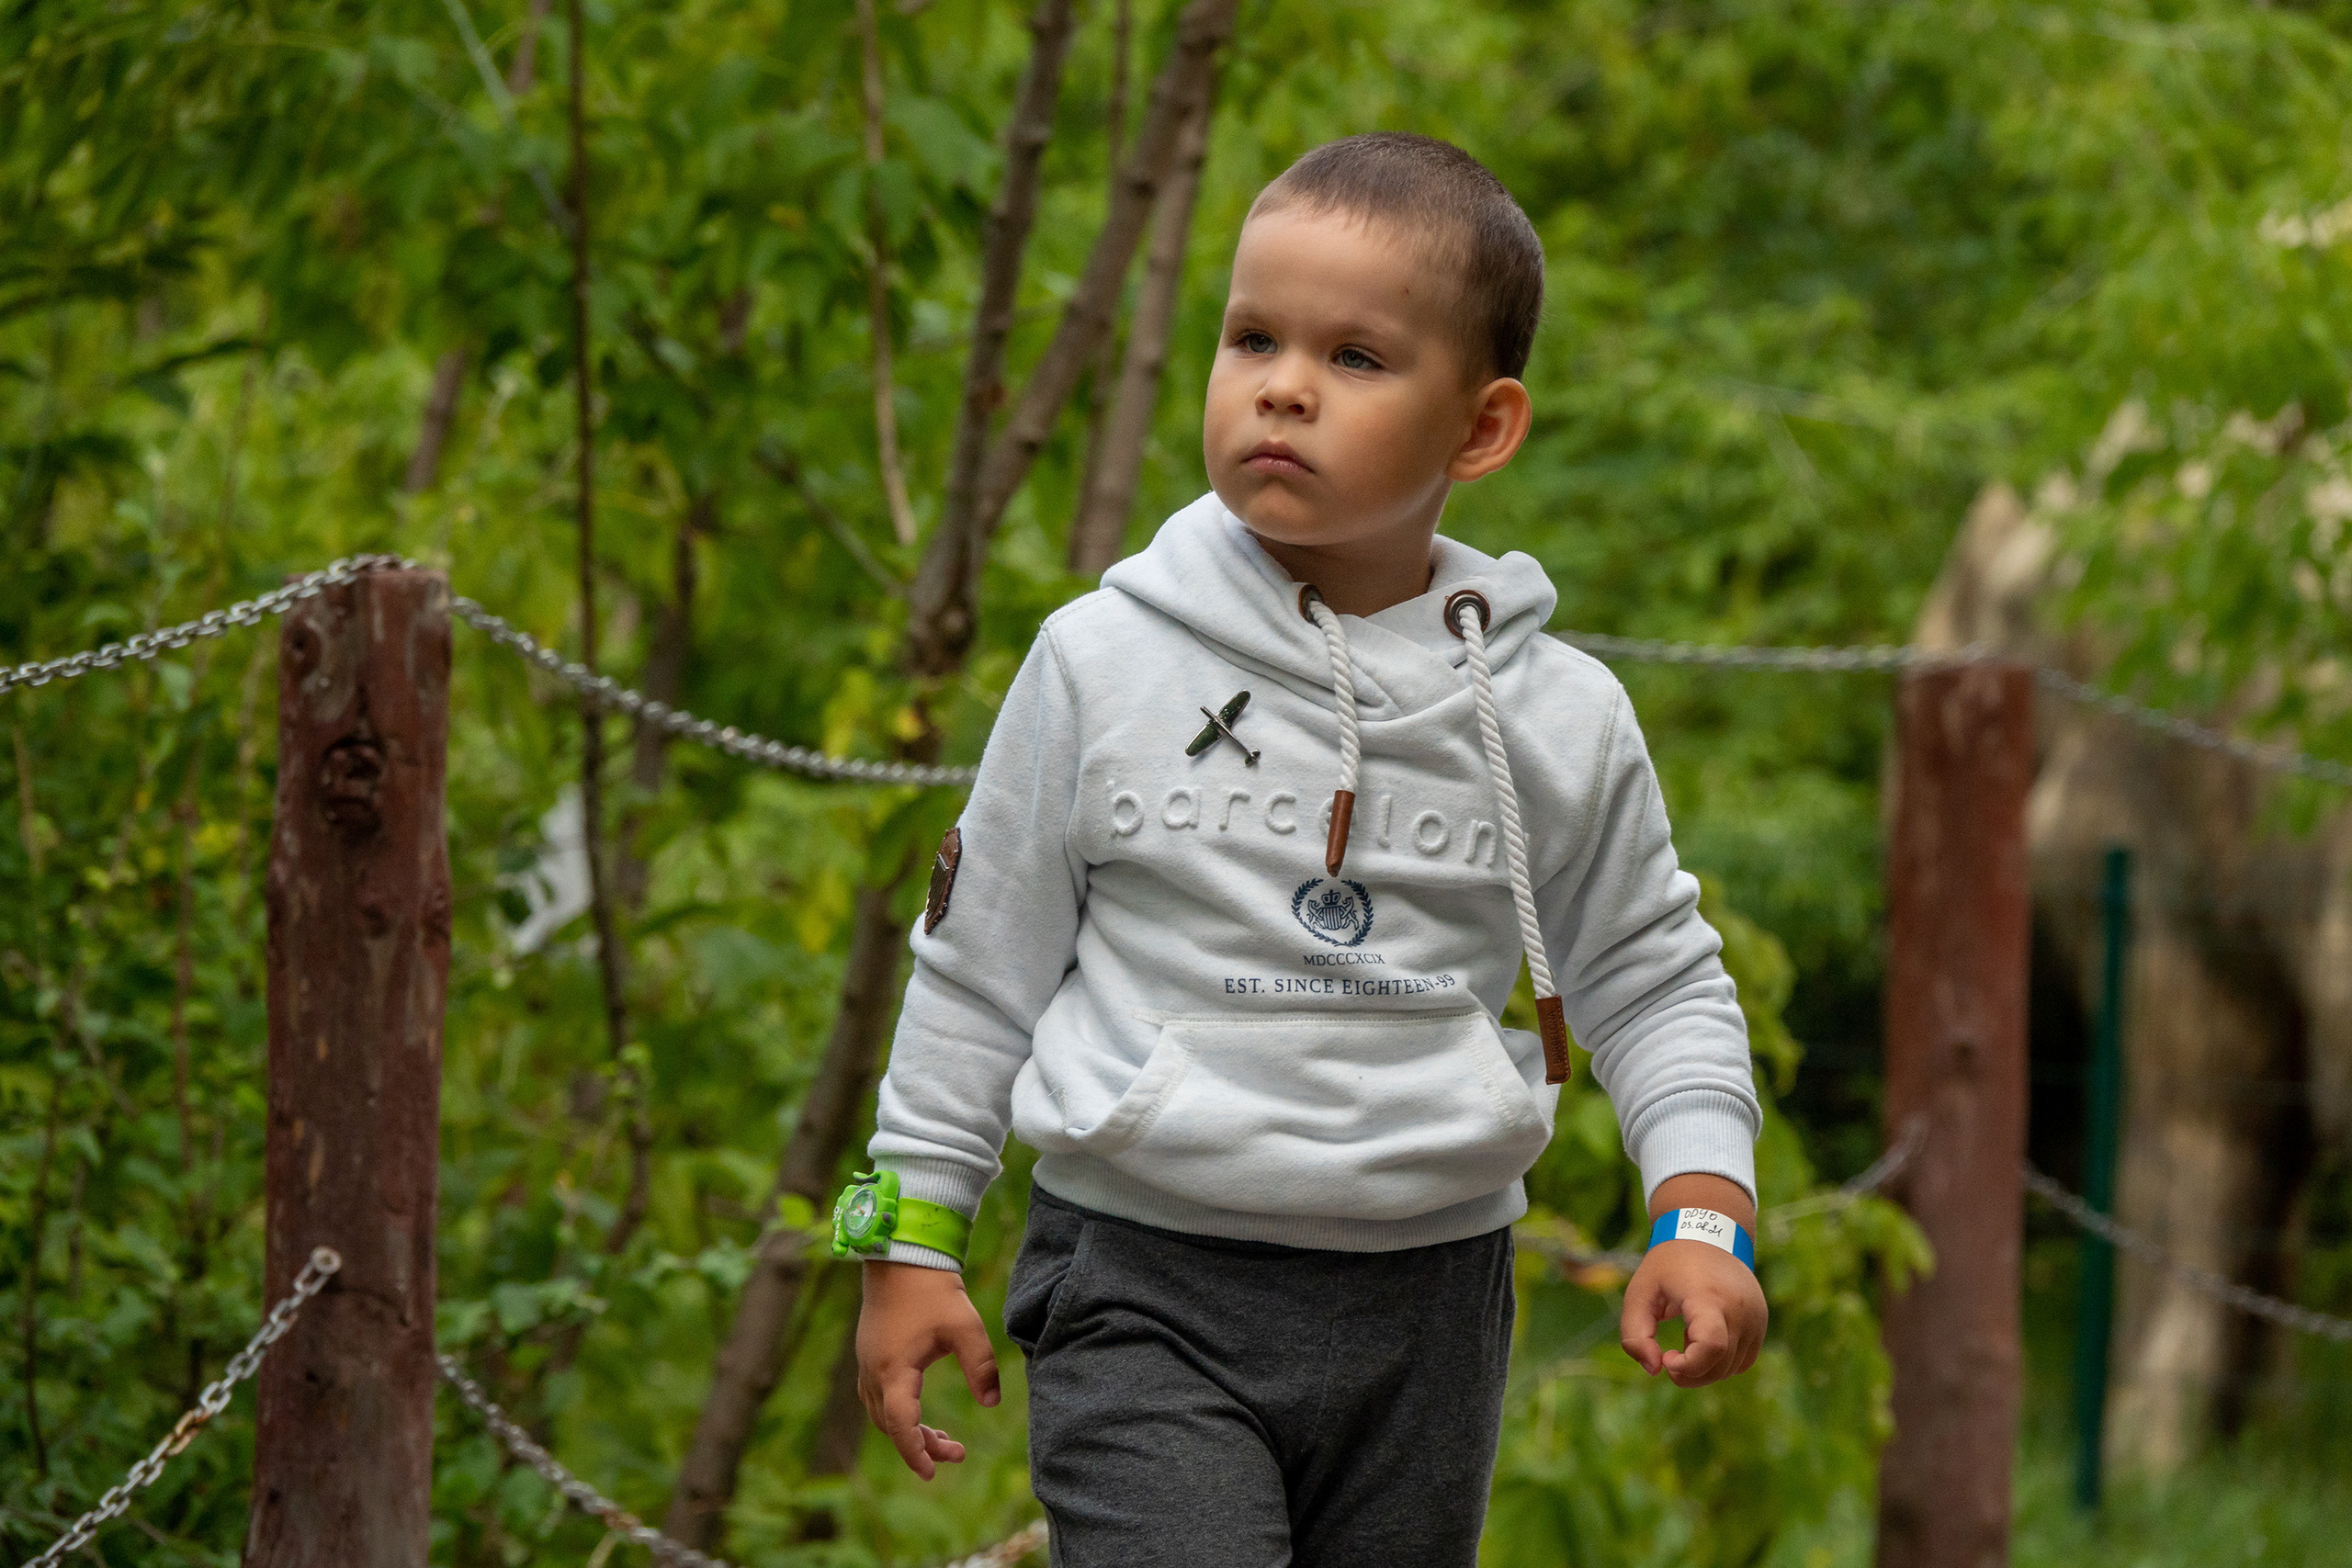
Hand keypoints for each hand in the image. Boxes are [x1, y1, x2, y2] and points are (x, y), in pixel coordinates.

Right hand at [856, 1260, 1001, 1477]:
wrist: (901, 1255)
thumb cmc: (933, 1289)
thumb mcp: (965, 1327)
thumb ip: (981, 1366)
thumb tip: (992, 1403)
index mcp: (894, 1371)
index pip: (901, 1427)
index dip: (916, 1454)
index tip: (933, 1474)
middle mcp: (873, 1373)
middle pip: (891, 1426)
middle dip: (921, 1446)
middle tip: (957, 1453)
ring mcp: (866, 1363)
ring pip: (882, 1414)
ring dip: (909, 1430)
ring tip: (944, 1438)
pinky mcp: (869, 1353)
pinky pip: (878, 1398)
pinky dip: (898, 1413)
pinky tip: (918, 1411)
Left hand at [1619, 1173, 1767, 1387]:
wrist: (1707, 1234)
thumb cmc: (1668, 1266)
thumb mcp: (1638, 1293)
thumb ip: (1634, 1335)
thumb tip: (1654, 1370)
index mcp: (1707, 1296)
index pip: (1712, 1345)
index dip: (1689, 1365)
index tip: (1668, 1357)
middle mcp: (1738, 1307)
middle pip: (1720, 1365)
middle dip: (1689, 1374)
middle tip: (1668, 1357)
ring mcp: (1755, 1316)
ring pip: (1732, 1368)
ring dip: (1704, 1369)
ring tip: (1685, 1340)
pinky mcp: (1760, 1321)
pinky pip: (1742, 1360)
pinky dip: (1720, 1363)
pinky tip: (1702, 1341)